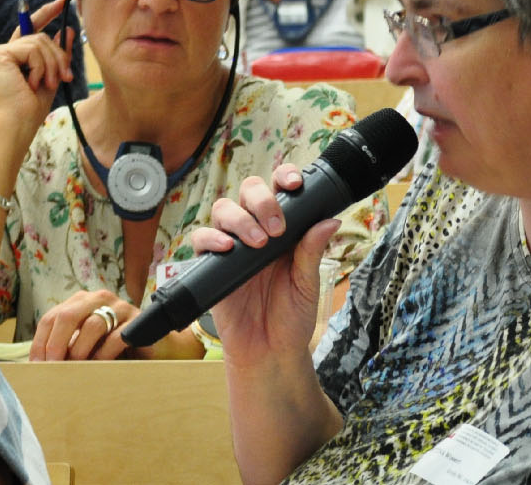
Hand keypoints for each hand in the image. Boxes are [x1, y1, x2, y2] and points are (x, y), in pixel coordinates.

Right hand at [0, 0, 73, 128]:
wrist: (19, 122)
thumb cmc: (32, 106)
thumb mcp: (52, 74)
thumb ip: (58, 53)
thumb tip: (67, 29)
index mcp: (16, 56)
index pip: (32, 28)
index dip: (47, 13)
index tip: (63, 2)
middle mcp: (4, 51)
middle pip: (41, 36)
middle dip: (58, 56)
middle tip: (65, 77)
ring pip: (38, 41)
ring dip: (51, 64)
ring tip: (47, 83)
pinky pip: (31, 48)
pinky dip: (39, 66)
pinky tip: (32, 82)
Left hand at [31, 288, 139, 360]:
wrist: (153, 344)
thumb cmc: (112, 346)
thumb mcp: (84, 343)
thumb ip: (65, 347)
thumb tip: (38, 367)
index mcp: (80, 301)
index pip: (52, 317)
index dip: (40, 342)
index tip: (36, 366)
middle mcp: (98, 299)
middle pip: (68, 315)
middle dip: (56, 343)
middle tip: (52, 366)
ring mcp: (120, 307)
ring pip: (93, 325)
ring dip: (80, 350)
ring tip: (76, 369)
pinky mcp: (138, 321)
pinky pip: (116, 337)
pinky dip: (104, 354)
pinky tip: (99, 367)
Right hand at [187, 164, 341, 366]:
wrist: (270, 352)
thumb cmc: (291, 318)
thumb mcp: (307, 284)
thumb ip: (312, 251)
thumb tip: (329, 219)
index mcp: (284, 230)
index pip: (280, 191)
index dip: (284, 177)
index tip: (295, 184)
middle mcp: (256, 231)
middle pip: (249, 192)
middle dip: (262, 200)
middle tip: (277, 227)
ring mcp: (232, 246)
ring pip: (225, 209)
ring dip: (241, 219)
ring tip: (258, 244)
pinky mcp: (210, 265)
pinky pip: (201, 239)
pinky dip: (212, 238)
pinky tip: (228, 248)